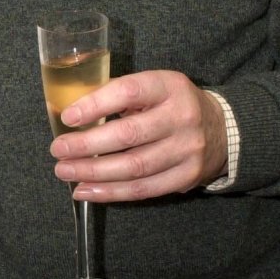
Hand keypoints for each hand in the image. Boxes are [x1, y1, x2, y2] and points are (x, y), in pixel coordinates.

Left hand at [49, 70, 227, 201]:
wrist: (221, 129)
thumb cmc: (171, 103)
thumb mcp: (152, 86)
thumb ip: (117, 92)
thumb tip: (69, 109)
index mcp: (168, 86)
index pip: (128, 92)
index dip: (96, 105)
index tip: (68, 117)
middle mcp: (181, 117)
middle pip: (129, 135)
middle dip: (88, 145)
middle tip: (58, 150)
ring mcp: (187, 150)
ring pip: (134, 167)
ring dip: (94, 173)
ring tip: (65, 171)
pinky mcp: (187, 177)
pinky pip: (144, 189)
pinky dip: (111, 192)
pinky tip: (86, 191)